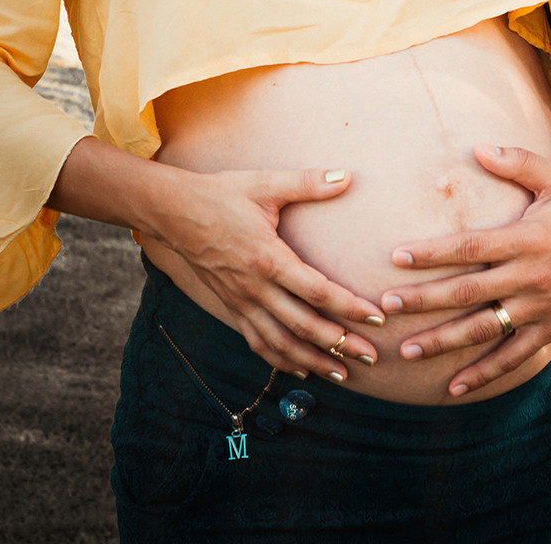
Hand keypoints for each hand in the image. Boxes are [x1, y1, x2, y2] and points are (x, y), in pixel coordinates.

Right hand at [149, 163, 384, 381]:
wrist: (174, 213)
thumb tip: (347, 176)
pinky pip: (258, 343)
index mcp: (268, 258)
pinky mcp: (231, 308)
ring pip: (282, 344)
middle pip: (303, 327)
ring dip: (314, 362)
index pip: (317, 292)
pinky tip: (302, 369)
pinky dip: (282, 360)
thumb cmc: (223, 195)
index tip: (377, 318)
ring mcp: (240, 303)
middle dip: (341, 345)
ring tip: (344, 374)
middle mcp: (254, 289)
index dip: (349, 308)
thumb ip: (307, 183)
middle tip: (372, 358)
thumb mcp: (265, 185)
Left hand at [378, 144, 550, 396]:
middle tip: (386, 305)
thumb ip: (517, 162)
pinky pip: (513, 357)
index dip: (432, 254)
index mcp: (526, 239)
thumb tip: (477, 148)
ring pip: (484, 330)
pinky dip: (484, 374)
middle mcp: (529, 278)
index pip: (470, 248)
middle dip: (424, 301)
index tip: (397, 257)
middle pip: (467, 293)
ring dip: (444, 342)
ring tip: (408, 350)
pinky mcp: (549, 329)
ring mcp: (538, 308)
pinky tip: (454, 386)